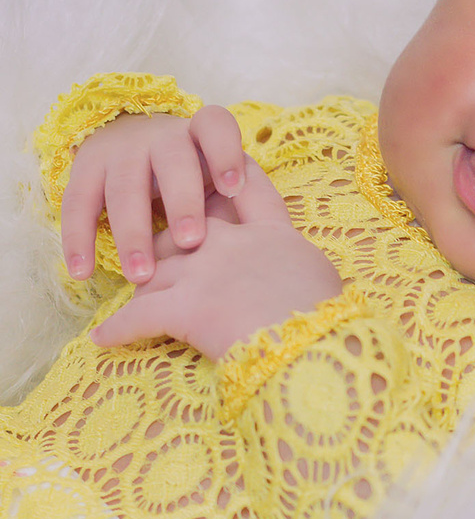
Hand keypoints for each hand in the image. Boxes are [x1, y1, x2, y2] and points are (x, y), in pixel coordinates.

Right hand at [62, 106, 246, 284]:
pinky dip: (78, 240)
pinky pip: (78, 204)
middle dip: (182, 203)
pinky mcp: (86, 168)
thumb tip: (251, 252)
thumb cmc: (192, 178)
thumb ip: (235, 204)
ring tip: (141, 276)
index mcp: (199, 134)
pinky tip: (82, 272)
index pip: (215, 127)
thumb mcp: (216, 180)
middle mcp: (161, 136)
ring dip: (132, 233)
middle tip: (190, 242)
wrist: (131, 143)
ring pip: (125, 188)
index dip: (226, 155)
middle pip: (173, 163)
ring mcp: (120, 150)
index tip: (235, 190)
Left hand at [90, 159, 343, 359]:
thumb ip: (298, 266)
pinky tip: (102, 339)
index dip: (231, 176)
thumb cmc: (327, 316)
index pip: (248, 188)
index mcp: (272, 232)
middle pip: (183, 231)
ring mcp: (202, 272)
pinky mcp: (180, 307)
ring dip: (141, 289)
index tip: (219, 175)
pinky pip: (136, 317)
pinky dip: (117, 329)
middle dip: (168, 245)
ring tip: (131, 304)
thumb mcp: (321, 278)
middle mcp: (229, 242)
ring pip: (154, 271)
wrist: (310, 343)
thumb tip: (300, 281)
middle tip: (158, 262)